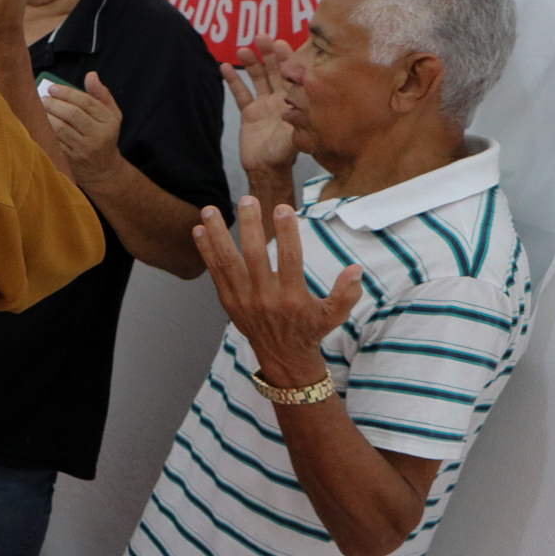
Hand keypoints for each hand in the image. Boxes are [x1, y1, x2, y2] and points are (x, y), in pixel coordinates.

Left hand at [44, 71, 126, 185]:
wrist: (103, 169)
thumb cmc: (104, 135)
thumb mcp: (111, 114)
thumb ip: (101, 94)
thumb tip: (91, 75)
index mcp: (109, 121)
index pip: (87, 102)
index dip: (68, 93)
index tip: (52, 87)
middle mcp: (98, 135)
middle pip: (73, 114)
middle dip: (55, 103)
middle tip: (43, 98)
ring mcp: (84, 149)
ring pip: (61, 129)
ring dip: (47, 116)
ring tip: (39, 108)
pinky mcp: (71, 159)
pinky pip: (55, 142)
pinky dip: (45, 131)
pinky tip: (39, 123)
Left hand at [195, 196, 360, 391]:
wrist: (282, 357)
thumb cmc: (310, 329)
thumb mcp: (334, 315)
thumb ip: (346, 293)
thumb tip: (356, 268)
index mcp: (292, 297)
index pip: (289, 259)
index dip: (286, 232)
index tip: (283, 208)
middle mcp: (264, 297)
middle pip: (254, 256)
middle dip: (250, 226)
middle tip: (247, 199)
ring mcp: (242, 299)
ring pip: (227, 262)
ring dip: (217, 234)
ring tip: (210, 209)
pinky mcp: (228, 301)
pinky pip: (214, 272)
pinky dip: (205, 251)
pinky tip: (198, 229)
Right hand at [225, 38, 298, 178]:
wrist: (266, 170)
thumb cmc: (284, 155)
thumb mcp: (296, 138)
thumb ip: (298, 122)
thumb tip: (300, 106)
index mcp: (296, 102)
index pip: (293, 74)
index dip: (287, 58)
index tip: (280, 44)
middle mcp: (282, 98)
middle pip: (275, 70)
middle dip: (268, 53)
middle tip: (261, 38)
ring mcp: (265, 103)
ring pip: (258, 77)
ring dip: (251, 63)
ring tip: (242, 50)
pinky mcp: (249, 111)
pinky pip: (240, 92)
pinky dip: (233, 80)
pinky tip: (224, 67)